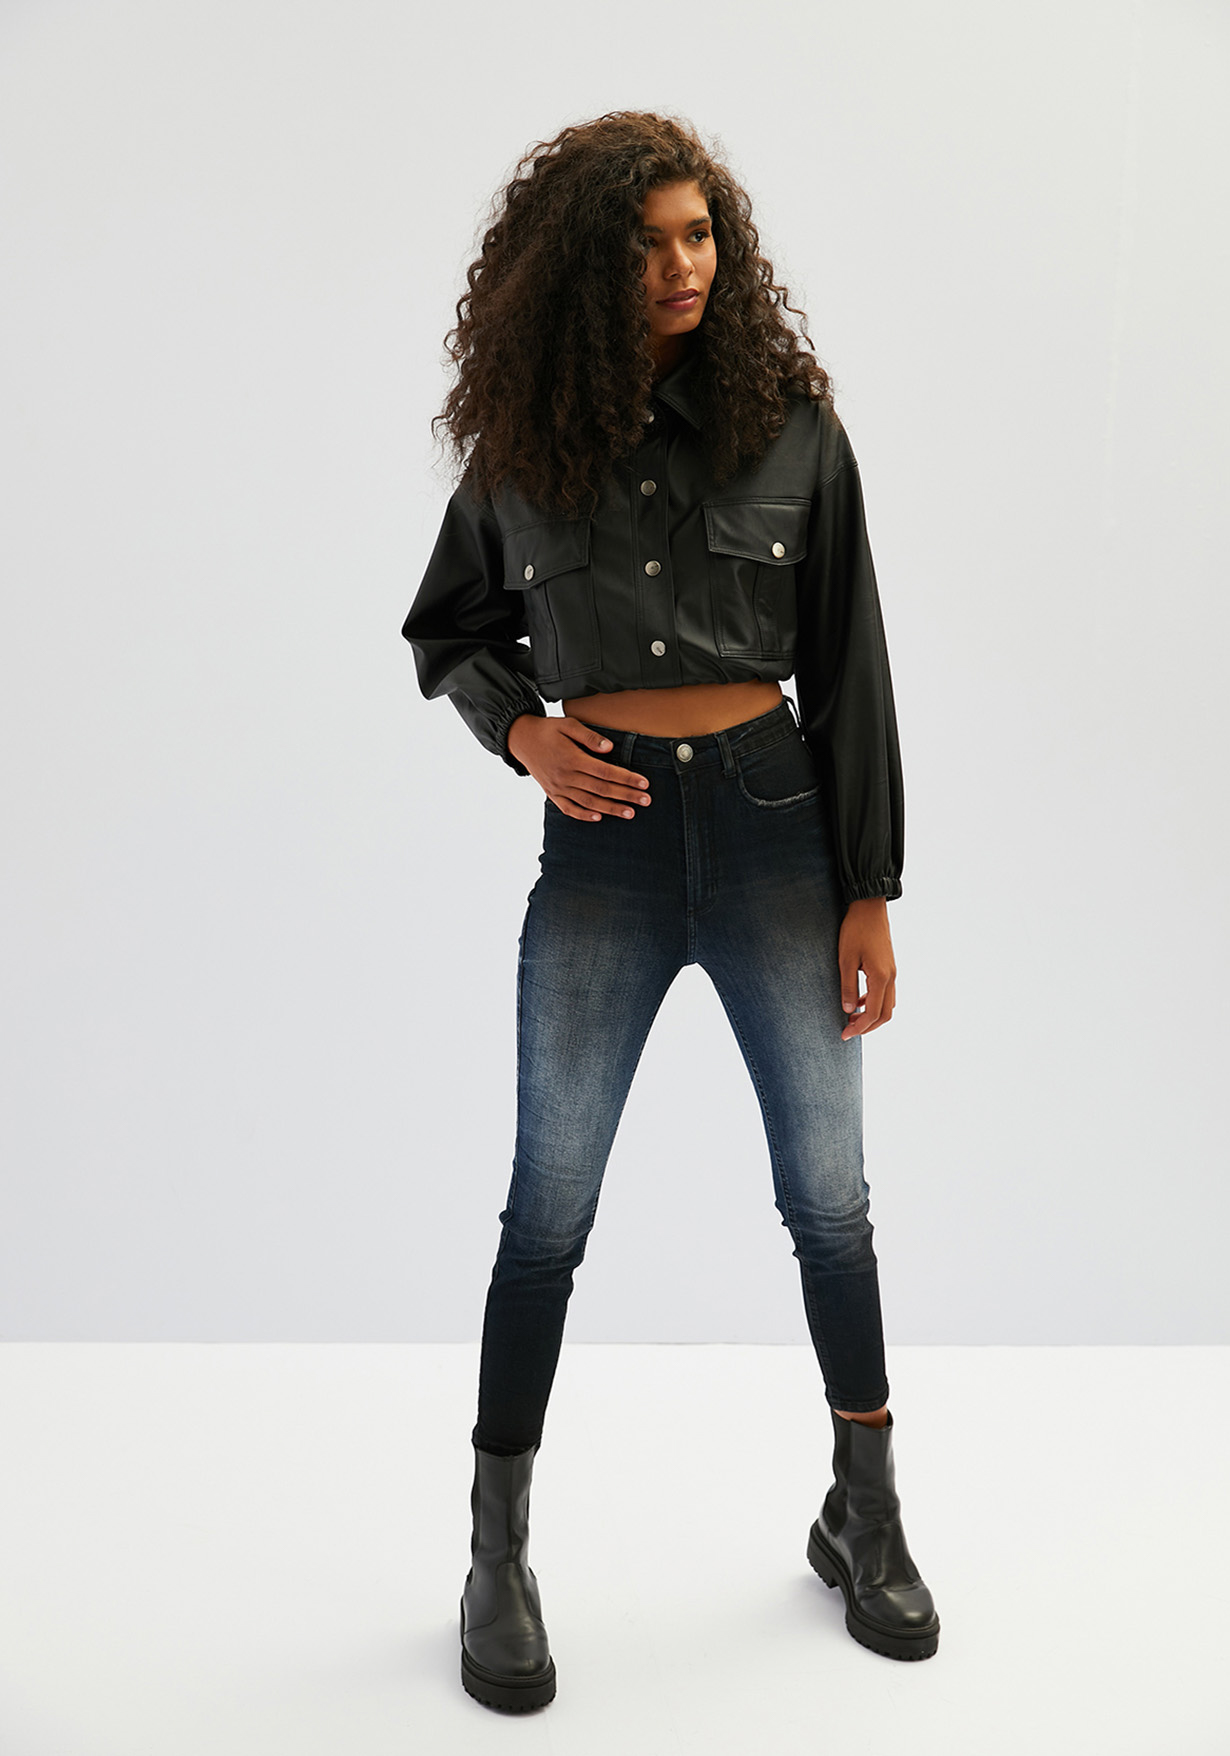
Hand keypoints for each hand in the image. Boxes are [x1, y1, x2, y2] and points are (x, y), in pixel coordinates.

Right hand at [508, 714, 652, 821]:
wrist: (521, 740)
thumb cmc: (548, 730)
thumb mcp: (568, 724)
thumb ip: (589, 736)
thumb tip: (610, 748)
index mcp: (572, 758)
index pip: (605, 772)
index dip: (626, 778)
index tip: (644, 783)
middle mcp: (566, 776)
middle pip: (601, 789)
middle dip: (626, 796)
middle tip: (646, 800)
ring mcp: (558, 787)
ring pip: (589, 802)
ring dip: (611, 809)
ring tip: (630, 813)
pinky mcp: (552, 793)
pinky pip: (569, 809)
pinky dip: (583, 815)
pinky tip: (599, 818)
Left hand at [838, 898, 896, 1039]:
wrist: (869, 907)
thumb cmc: (855, 930)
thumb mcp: (845, 959)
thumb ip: (848, 987)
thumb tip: (848, 1010)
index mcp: (881, 977)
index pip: (873, 1013)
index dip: (859, 1028)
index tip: (844, 1034)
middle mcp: (891, 977)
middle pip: (885, 1014)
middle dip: (868, 1027)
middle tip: (848, 1031)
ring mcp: (892, 972)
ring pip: (888, 1005)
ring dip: (872, 1016)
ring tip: (852, 1019)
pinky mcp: (889, 967)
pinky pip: (886, 993)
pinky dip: (874, 1003)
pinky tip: (858, 1001)